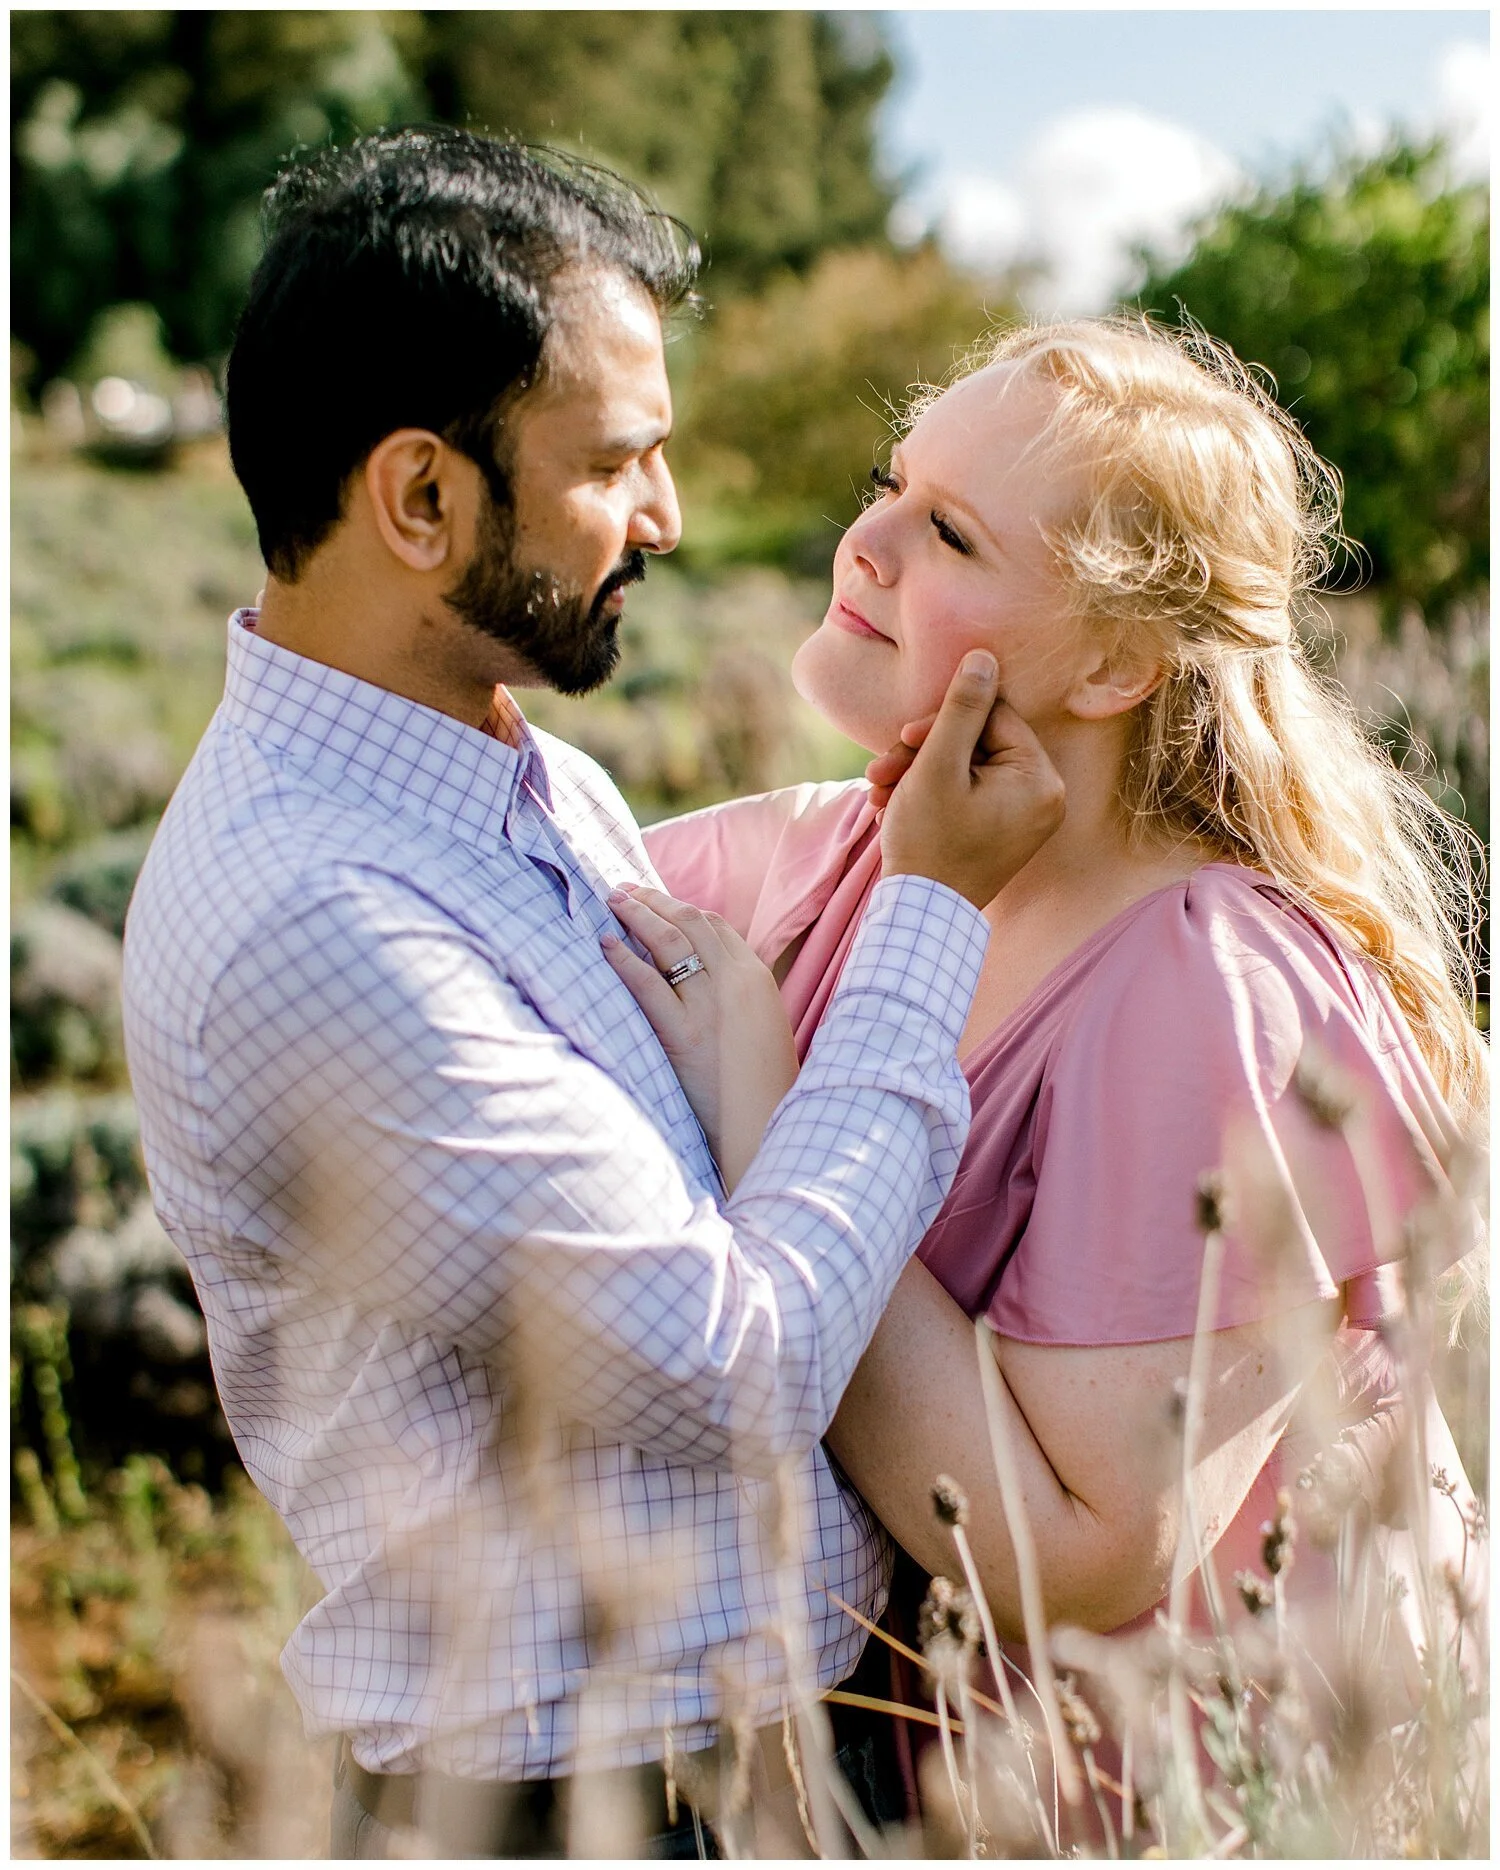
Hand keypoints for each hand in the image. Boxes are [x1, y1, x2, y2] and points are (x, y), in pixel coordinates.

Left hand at [601, 885, 798, 1192]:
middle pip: (690, 922)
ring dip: (636, 915)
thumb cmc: (765, 1084)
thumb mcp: (765, 1026)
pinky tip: (606, 945)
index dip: (680, 907)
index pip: (715, 925)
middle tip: (624, 890)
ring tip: (612, 902)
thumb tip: (708, 977)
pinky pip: (648, 985)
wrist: (768, 1122)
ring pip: (668, 942)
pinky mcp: (685, 1035)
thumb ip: (741, 996)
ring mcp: (710, 1006)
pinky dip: (624, 960)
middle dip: (654, 901)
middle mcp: (735, 982)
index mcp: (756, 978)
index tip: (655, 900)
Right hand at [876, 651, 1064, 908]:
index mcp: (1040, 780)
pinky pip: (968, 795)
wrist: (919, 919)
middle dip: (923, 752)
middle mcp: (1044, 798)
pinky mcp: (1003, 833)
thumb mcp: (937, 766)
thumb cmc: (929, 843)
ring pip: (967, 769)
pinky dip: (930, 796)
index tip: (903, 740)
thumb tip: (984, 657)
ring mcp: (1025, 819)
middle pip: (979, 743)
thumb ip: (960, 709)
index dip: (942, 721)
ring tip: (878, 793)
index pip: (992, 717)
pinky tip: (893, 808)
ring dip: (917, 774)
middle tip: (879, 770)